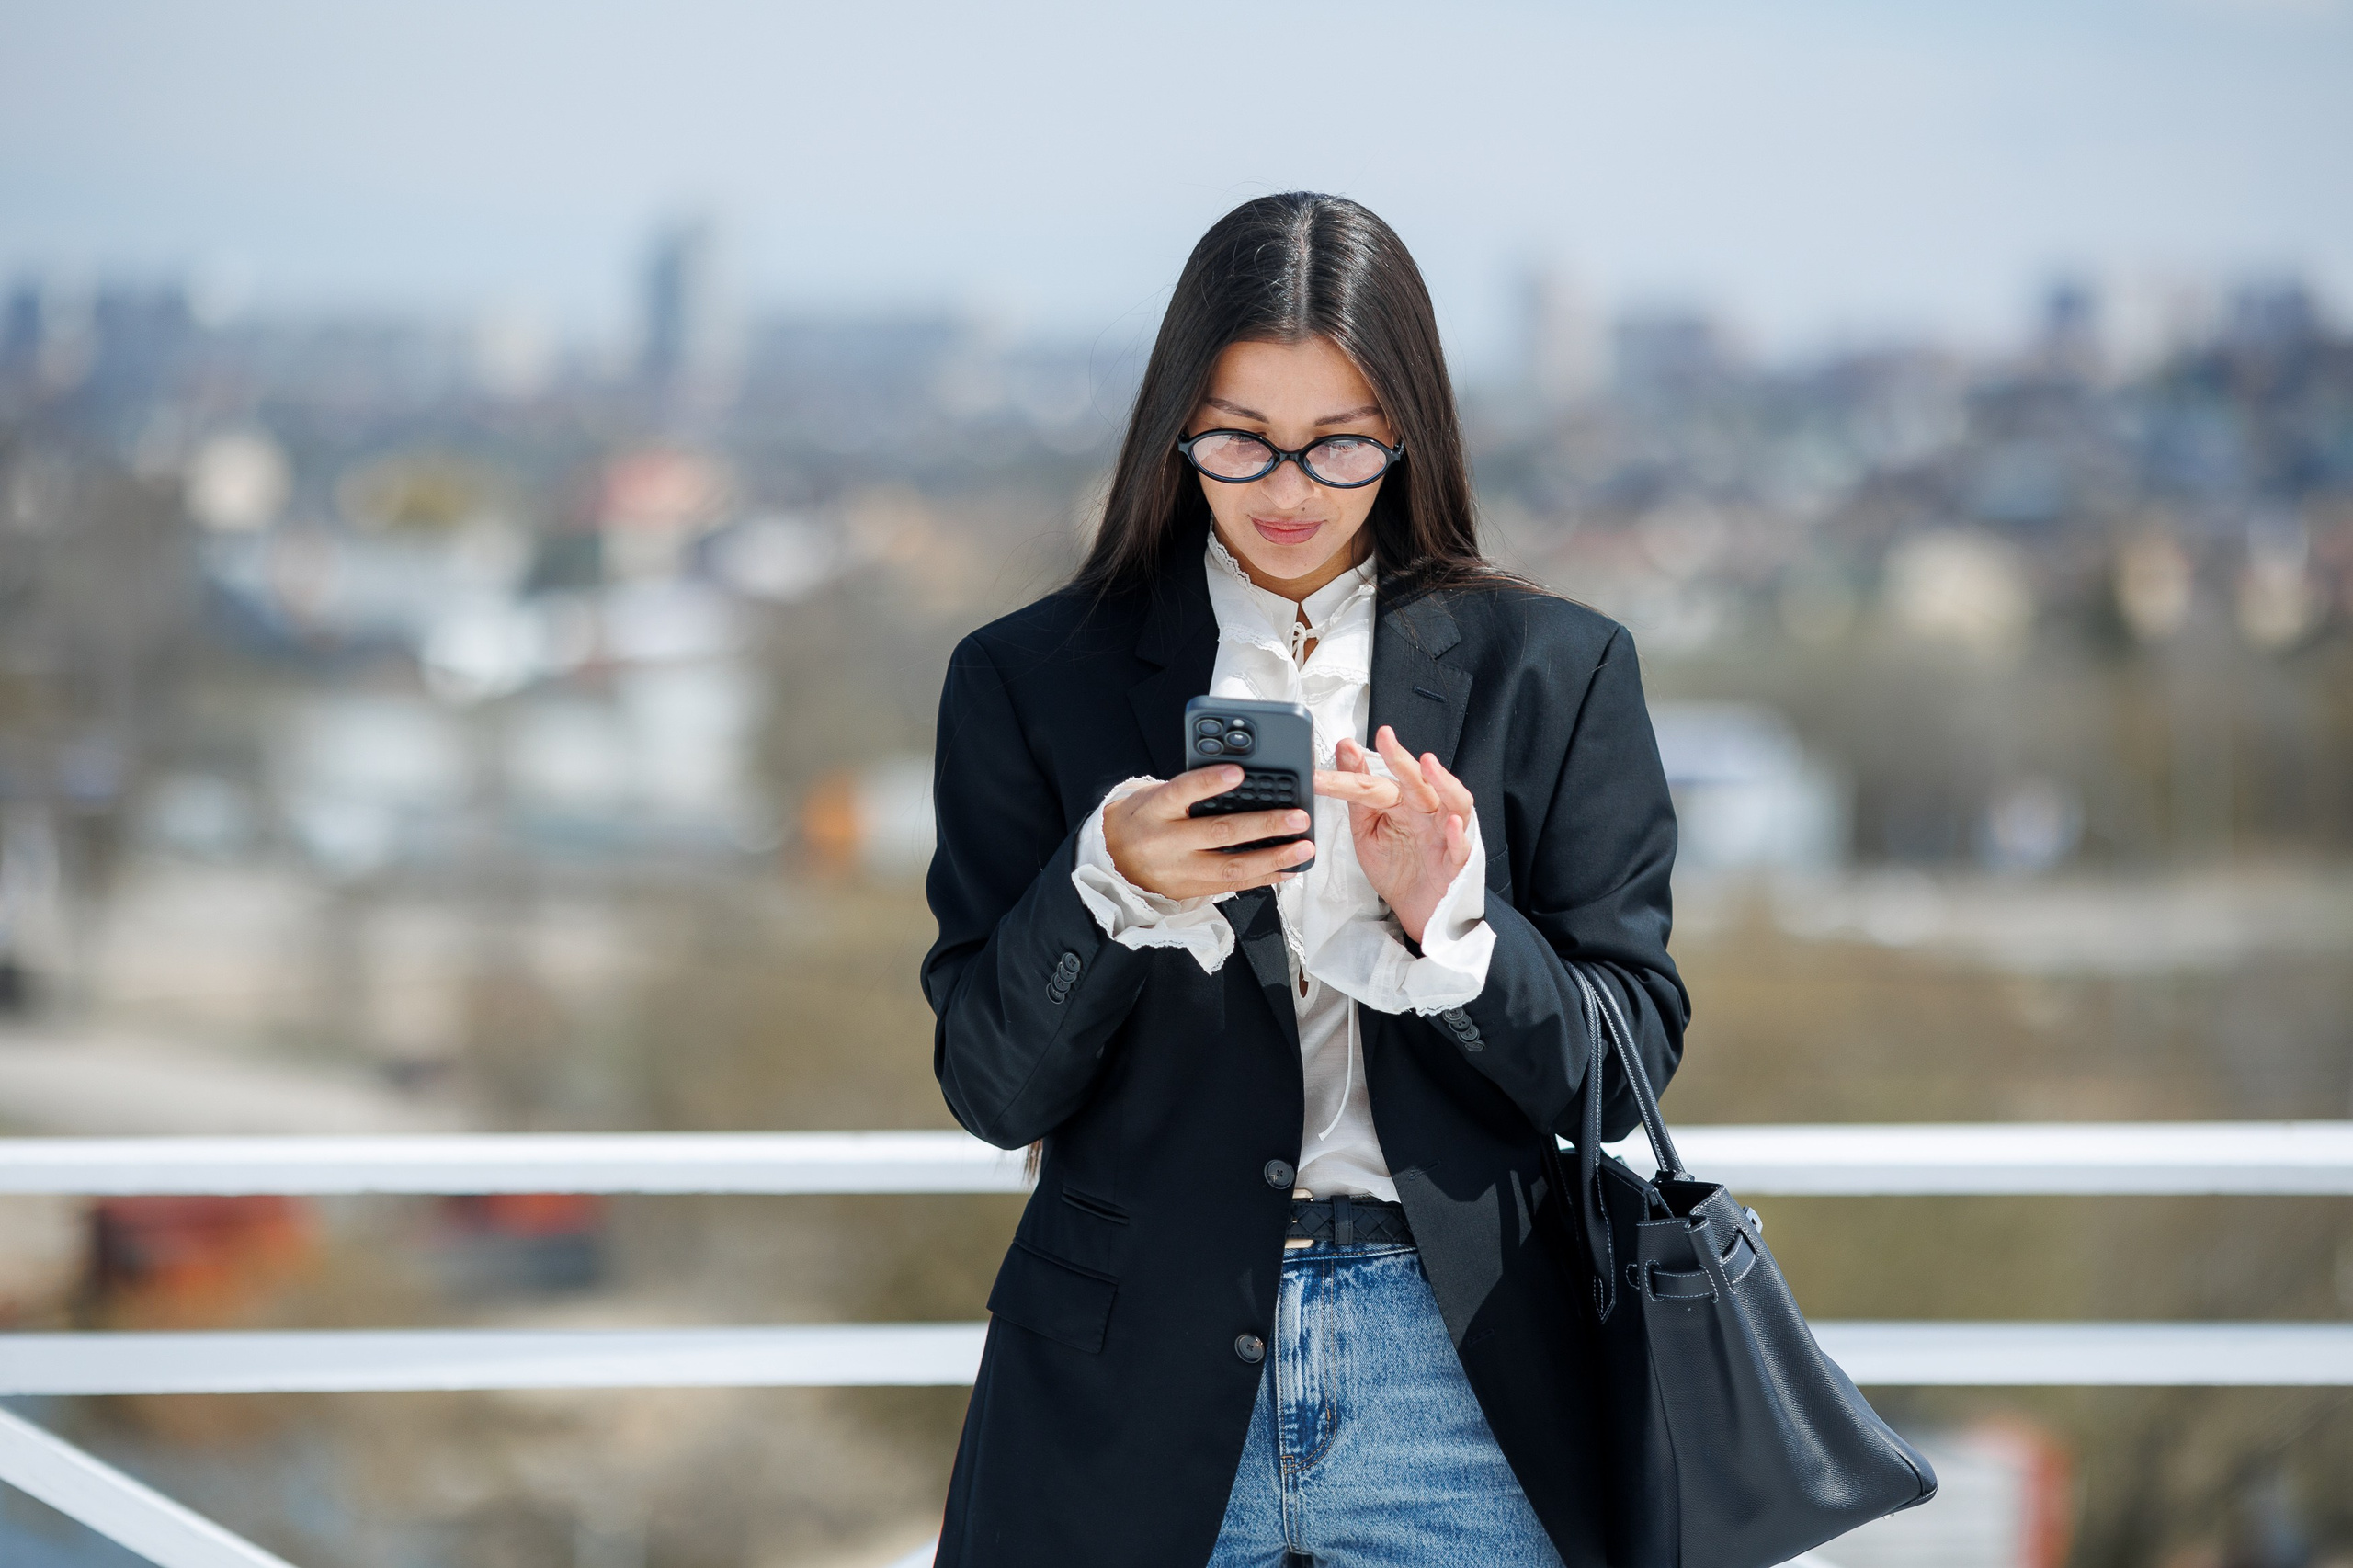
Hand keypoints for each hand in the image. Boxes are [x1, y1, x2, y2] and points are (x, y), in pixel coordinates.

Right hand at [1102, 768, 1315, 900]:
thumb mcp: (1155, 795)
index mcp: (1155, 809)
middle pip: (1218, 833)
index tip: (1239, 773)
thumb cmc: (1143, 818)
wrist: (1113, 859)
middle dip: (1263, 825)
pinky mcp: (1190, 890)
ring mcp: (1179, 870)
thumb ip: (1191, 790)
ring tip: (1303, 848)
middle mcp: (1166, 841)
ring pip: (1231, 867)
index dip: (1210, 782)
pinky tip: (1288, 869)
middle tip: (1297, 817)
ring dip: (1273, 858)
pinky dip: (1264, 877)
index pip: (1182, 791)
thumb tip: (1241, 779)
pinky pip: (1233, 886)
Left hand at [1332, 725, 1473, 945]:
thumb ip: (1357, 792)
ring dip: (1442, 782)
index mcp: (1402, 803)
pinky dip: (1457, 834)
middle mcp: (1426, 812)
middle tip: (1385, 738)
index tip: (1334, 757)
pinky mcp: (1457, 861)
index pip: (1374, 784)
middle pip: (1418, 781)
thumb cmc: (1397, 867)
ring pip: (1453, 802)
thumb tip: (1346, 748)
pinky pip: (1461, 846)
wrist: (1416, 911)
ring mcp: (1445, 834)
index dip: (1352, 772)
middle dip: (1402, 759)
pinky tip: (1451, 822)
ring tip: (1427, 765)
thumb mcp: (1368, 829)